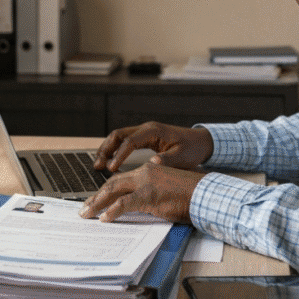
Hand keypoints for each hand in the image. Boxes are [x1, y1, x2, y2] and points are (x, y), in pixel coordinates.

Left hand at [79, 163, 205, 222]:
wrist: (207, 194)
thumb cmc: (191, 195)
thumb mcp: (166, 192)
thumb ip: (150, 194)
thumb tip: (138, 206)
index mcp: (149, 170)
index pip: (121, 179)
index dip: (106, 190)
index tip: (96, 200)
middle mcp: (144, 173)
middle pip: (112, 184)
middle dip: (96, 197)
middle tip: (84, 208)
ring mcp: (146, 183)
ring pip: (113, 191)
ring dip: (97, 203)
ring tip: (86, 214)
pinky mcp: (149, 195)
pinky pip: (124, 204)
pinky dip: (112, 211)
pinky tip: (104, 219)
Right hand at [93, 122, 213, 171]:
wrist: (201, 142)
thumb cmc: (192, 149)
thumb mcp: (182, 157)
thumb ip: (166, 160)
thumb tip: (151, 165)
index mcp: (153, 132)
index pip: (130, 141)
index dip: (119, 155)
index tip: (112, 169)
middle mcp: (146, 129)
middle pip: (118, 135)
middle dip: (106, 149)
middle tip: (98, 166)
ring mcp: (144, 132)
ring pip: (118, 137)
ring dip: (107, 149)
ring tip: (99, 165)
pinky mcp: (145, 138)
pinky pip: (124, 141)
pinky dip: (115, 150)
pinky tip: (110, 161)